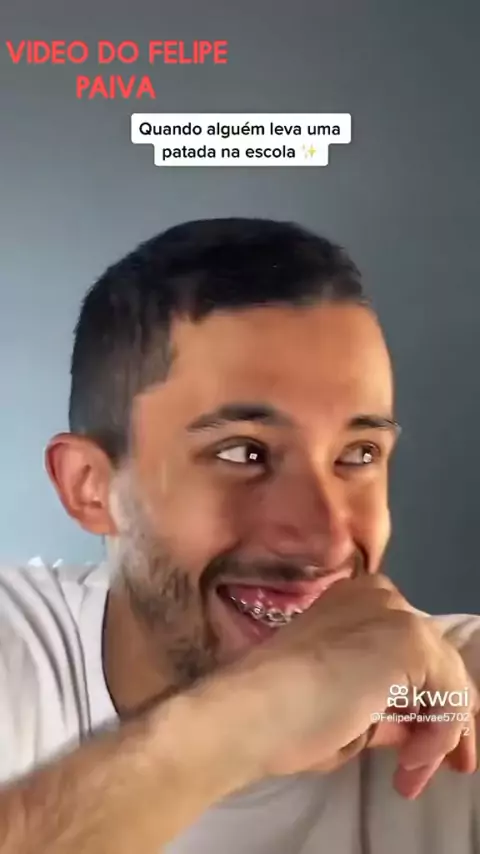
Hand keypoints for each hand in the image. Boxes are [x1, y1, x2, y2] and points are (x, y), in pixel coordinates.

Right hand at [228, 574, 477, 799]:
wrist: (249, 713)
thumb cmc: (283, 716)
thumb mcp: (348, 707)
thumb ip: (388, 707)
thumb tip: (418, 725)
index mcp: (357, 602)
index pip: (413, 654)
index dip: (425, 702)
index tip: (419, 751)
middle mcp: (380, 595)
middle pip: (435, 662)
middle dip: (440, 719)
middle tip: (423, 769)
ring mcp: (397, 613)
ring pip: (448, 678)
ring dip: (438, 733)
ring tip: (409, 776)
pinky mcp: (410, 639)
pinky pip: (451, 695)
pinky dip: (439, 735)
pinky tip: (407, 761)